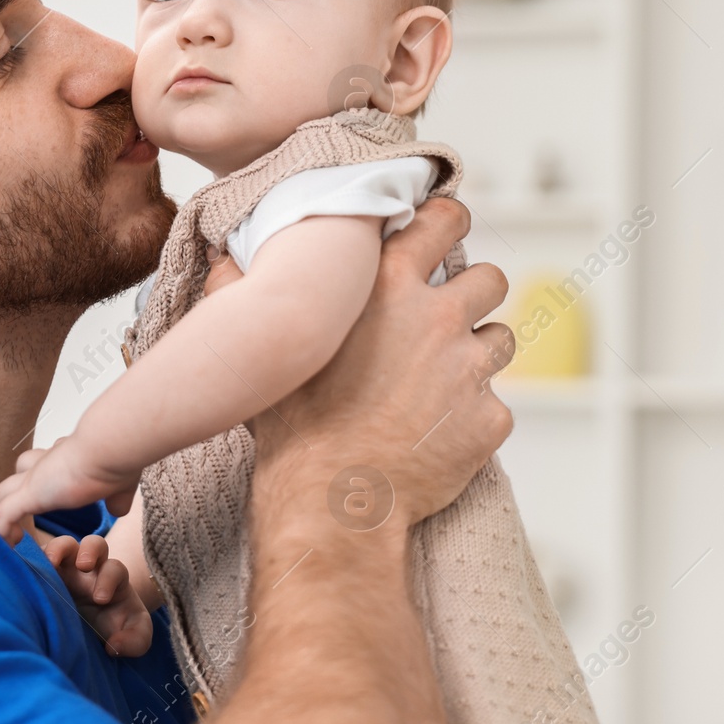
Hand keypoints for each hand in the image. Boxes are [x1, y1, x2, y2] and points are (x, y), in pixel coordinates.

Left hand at [0, 436, 137, 544]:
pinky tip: (7, 546)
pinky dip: (2, 531)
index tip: (53, 494)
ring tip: (13, 536)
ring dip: (6, 512)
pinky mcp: (29, 493)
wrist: (107, 450)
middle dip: (20, 489)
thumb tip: (118, 509)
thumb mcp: (121, 484)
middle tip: (23, 514)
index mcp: (68, 456)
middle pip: (23, 469)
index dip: (48, 476)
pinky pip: (4, 515)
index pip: (49, 461)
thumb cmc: (116, 460)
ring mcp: (35, 476)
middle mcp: (48, 461)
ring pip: (6, 490)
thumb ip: (116, 497)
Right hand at [39, 533, 153, 657]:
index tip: (101, 599)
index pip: (115, 569)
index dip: (108, 579)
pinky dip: (31, 558)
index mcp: (114, 579)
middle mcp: (90, 569)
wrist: (93, 629)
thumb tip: (114, 646)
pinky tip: (23, 569)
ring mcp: (66, 568)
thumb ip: (135, 641)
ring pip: (62, 545)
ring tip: (49, 563)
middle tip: (83, 566)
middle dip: (89, 551)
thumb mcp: (134, 636)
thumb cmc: (116, 628)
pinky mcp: (45, 572)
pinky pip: (37, 557)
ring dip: (56, 549)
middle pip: (93, 543)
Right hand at [252, 197, 513, 526]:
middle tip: (445, 324)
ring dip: (476, 357)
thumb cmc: (291, 427)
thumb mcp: (265, 350)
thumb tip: (222, 258)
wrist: (328, 503)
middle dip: (474, 296)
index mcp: (385, 286)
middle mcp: (436, 317)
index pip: (444, 219)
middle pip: (490, 278)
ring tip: (441, 384)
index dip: (450, 222)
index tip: (448, 230)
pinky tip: (437, 436)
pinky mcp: (488, 419)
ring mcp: (469, 369)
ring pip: (500, 340)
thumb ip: (243, 292)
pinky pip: (494, 408)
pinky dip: (473, 420)